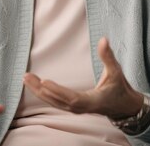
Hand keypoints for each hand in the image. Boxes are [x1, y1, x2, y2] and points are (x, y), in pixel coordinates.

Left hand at [23, 37, 143, 119]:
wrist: (124, 106)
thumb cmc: (120, 88)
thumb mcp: (116, 71)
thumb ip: (108, 56)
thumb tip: (104, 39)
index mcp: (93, 100)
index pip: (72, 98)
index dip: (58, 91)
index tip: (44, 82)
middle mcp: (82, 108)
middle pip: (58, 101)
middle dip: (41, 90)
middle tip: (26, 77)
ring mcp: (77, 109)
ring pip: (54, 103)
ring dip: (38, 92)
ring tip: (25, 79)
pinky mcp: (73, 108)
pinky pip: (55, 103)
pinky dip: (44, 95)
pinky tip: (34, 86)